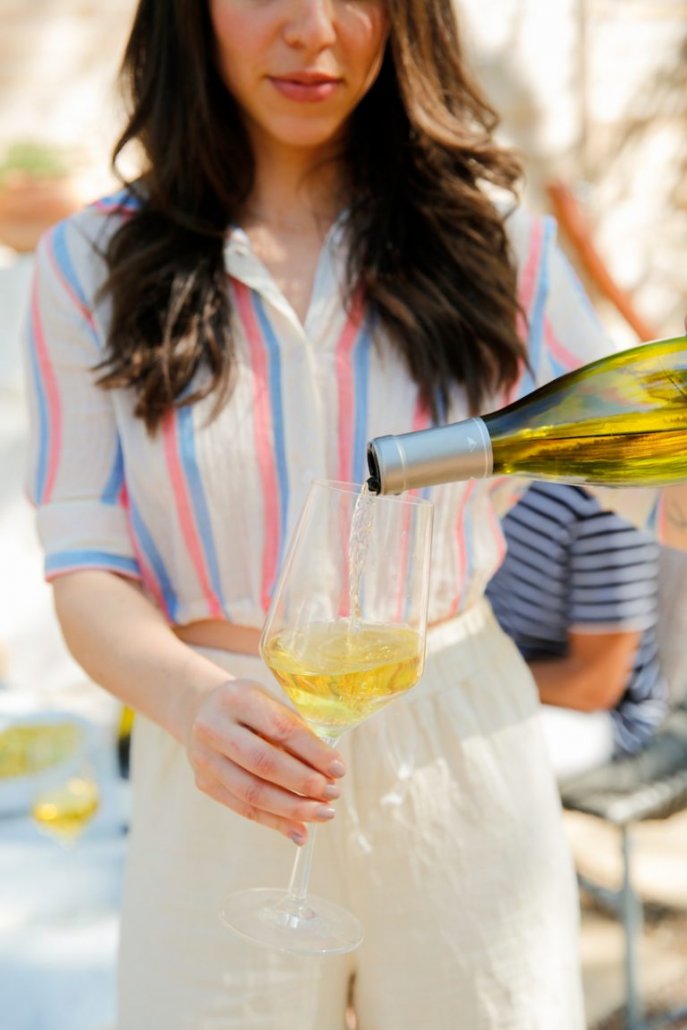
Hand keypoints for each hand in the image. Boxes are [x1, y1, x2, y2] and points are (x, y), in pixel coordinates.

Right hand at [186, 679, 344, 842]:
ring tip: (323, 814)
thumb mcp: (269, 700)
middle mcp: (214, 728)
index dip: (313, 752)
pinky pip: (243, 808)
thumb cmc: (247, 705)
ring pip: (252, 793)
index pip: (281, 729)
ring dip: (292, 808)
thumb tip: (330, 768)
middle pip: (264, 764)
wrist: (200, 709)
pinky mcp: (204, 783)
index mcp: (236, 698)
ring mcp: (205, 758)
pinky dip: (274, 822)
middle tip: (332, 793)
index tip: (339, 768)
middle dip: (304, 782)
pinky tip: (299, 830)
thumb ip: (295, 727)